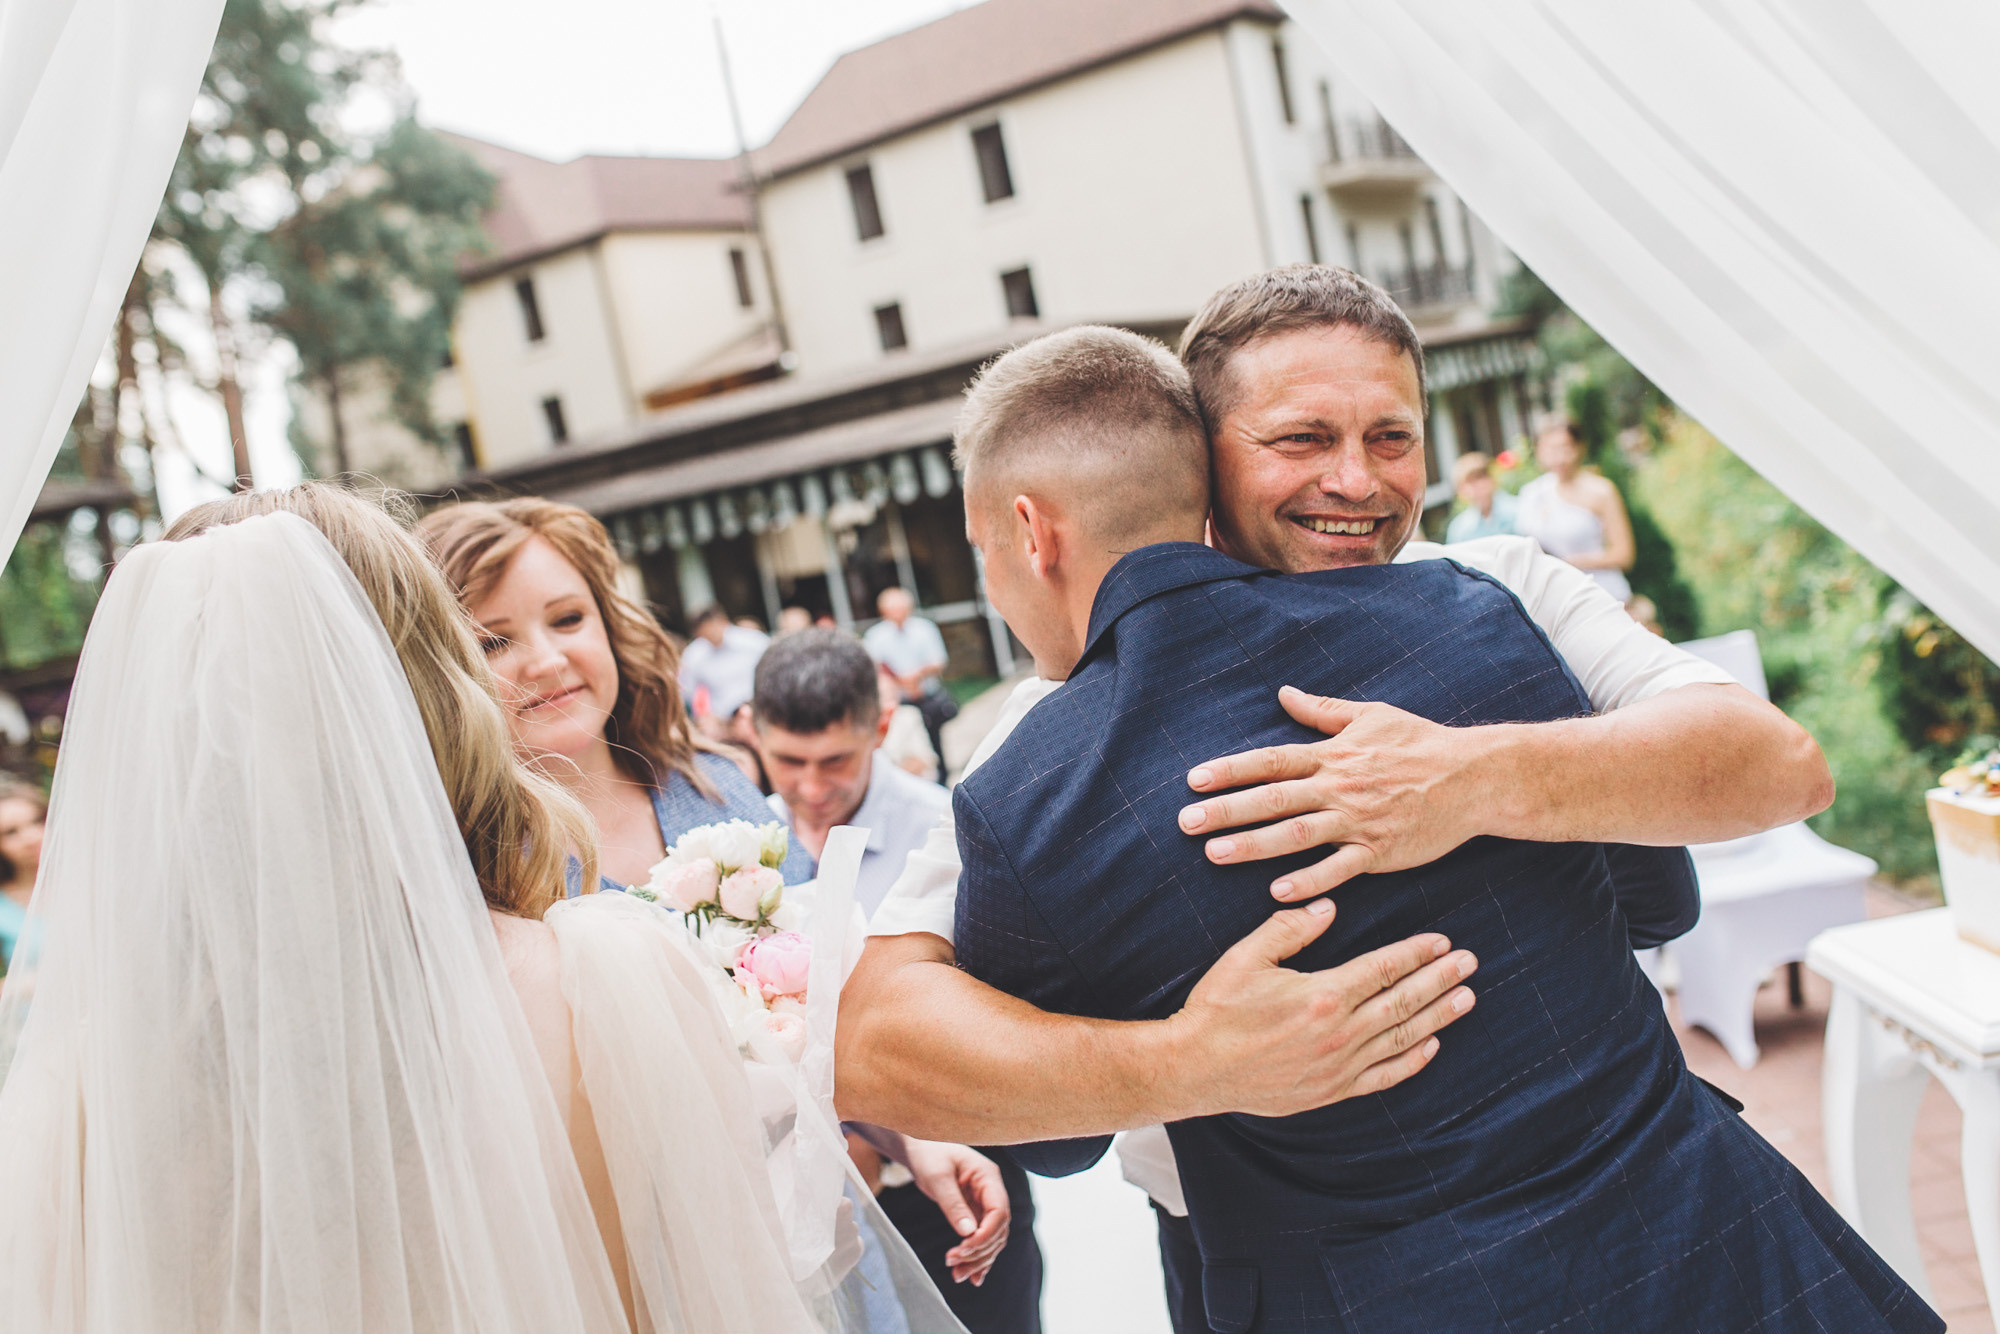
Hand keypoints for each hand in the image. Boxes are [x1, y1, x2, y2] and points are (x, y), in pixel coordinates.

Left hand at [903, 1138, 1010, 1285]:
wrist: (920, 1147)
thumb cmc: (929, 1154)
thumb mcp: (937, 1177)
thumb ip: (953, 1204)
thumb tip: (968, 1233)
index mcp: (988, 1177)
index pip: (999, 1212)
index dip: (985, 1235)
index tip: (964, 1250)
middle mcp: (991, 1191)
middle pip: (998, 1230)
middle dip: (979, 1252)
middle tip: (954, 1265)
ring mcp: (985, 1202)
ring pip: (991, 1238)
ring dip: (977, 1259)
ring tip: (957, 1275)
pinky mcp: (974, 1212)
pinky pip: (981, 1238)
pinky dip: (977, 1257)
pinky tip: (971, 1276)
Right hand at [1167, 897, 1476, 1118]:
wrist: (1196, 1068)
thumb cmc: (1217, 1009)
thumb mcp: (1246, 957)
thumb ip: (1289, 928)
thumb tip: (1328, 907)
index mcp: (1323, 995)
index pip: (1383, 968)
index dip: (1415, 953)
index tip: (1442, 941)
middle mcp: (1339, 1033)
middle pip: (1403, 1001)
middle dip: (1440, 979)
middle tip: (1470, 963)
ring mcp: (1339, 1066)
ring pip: (1401, 1037)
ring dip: (1438, 1016)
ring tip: (1466, 998)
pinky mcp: (1331, 1090)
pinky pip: (1383, 1076)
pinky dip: (1411, 1061)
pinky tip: (1431, 1046)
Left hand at [1178, 686, 1488, 900]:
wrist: (1475, 776)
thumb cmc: (1421, 743)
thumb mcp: (1371, 715)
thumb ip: (1323, 711)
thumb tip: (1284, 694)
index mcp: (1333, 755)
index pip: (1271, 761)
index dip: (1230, 770)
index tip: (1194, 779)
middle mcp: (1339, 787)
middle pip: (1273, 799)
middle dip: (1226, 810)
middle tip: (1185, 822)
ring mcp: (1358, 820)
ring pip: (1297, 835)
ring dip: (1253, 845)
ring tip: (1214, 853)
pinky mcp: (1380, 850)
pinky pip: (1339, 869)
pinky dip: (1310, 880)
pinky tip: (1277, 891)